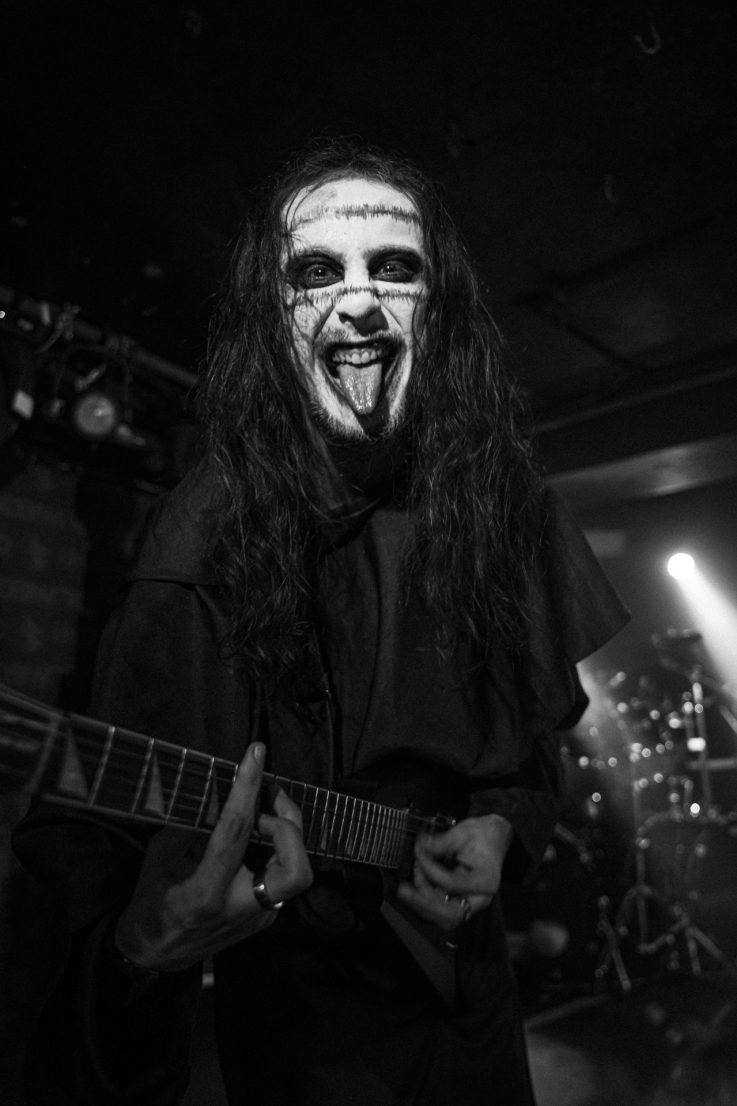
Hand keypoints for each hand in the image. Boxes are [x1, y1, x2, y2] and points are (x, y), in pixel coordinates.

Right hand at [114, 742, 312, 971]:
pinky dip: (275, 850)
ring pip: (296, 871)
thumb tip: (221, 788)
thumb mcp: (161, 856)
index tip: (255, 755)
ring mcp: (259, 917)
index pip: (236, 831)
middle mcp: (239, 907)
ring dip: (286, 835)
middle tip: (267, 801)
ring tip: (261, 816)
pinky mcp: (267, 918)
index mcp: (206, 891)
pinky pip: (283, 875)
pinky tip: (256, 839)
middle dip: (290, 826)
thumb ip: (193, 823)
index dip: (247, 787)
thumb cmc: (152, 900)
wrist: (155, 953)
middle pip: (295, 868)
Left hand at [396, 813, 512, 931]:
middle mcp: (480, 897)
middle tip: (405, 890)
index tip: (420, 855)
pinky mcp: (461, 902)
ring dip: (422, 905)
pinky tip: (416, 887)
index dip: (430, 870)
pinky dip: (426, 902)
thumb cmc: (482, 836)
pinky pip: (442, 911)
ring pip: (444, 918)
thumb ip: (441, 842)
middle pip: (452, 914)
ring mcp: (471, 902)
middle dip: (424, 902)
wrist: (492, 838)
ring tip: (408, 887)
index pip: (452, 884)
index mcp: (486, 880)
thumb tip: (421, 847)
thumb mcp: (463, 832)